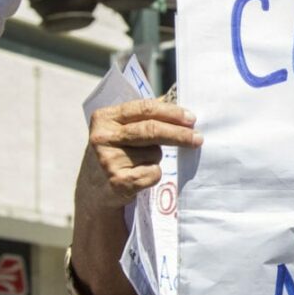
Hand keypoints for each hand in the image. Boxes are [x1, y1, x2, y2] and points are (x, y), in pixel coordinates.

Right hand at [82, 98, 201, 209]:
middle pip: (151, 130)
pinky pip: (152, 174)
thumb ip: (144, 115)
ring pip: (154, 154)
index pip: (144, 108)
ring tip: (141, 162)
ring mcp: (108, 160)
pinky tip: (140, 176)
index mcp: (104, 117)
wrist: (95, 189)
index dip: (171, 112)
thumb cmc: (118, 152)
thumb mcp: (121, 129)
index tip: (191, 118)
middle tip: (198, 138)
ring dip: (157, 158)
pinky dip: (154, 174)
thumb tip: (178, 105)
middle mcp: (102, 137)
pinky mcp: (117, 181)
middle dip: (179, 134)